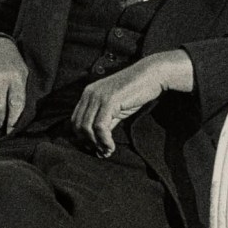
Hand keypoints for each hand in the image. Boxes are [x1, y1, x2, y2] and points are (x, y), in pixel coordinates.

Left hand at [71, 51, 193, 156]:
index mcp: (88, 94)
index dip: (82, 138)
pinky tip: (111, 146)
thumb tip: (98, 143)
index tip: (95, 148)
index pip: (76, 120)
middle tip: (102, 152)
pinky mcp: (109, 101)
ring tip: (107, 151)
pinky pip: (100, 127)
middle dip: (88, 143)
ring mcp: (98, 96)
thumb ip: (105, 122)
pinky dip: (104, 140)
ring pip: (87, 128)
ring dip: (97, 144)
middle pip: (78, 126)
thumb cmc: (136, 91)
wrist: (151, 75)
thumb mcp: (116, 108)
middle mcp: (89, 94)